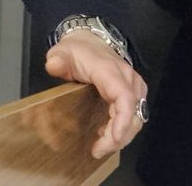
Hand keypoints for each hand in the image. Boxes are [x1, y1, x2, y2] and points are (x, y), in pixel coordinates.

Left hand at [45, 30, 147, 158]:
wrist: (90, 41)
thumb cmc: (77, 50)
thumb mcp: (61, 52)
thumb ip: (57, 60)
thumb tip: (54, 65)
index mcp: (110, 71)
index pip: (124, 97)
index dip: (122, 120)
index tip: (113, 138)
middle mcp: (128, 79)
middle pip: (133, 113)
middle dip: (119, 136)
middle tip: (98, 150)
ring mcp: (134, 87)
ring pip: (137, 117)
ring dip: (122, 135)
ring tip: (100, 147)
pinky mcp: (134, 94)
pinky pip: (134, 115)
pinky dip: (122, 128)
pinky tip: (105, 135)